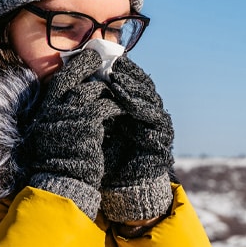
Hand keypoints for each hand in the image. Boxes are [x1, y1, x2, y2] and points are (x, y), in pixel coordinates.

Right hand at [24, 49, 122, 218]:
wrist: (65, 183)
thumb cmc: (63, 161)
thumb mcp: (56, 133)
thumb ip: (64, 114)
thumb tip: (80, 93)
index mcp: (45, 111)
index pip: (59, 81)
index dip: (75, 68)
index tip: (89, 57)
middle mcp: (53, 110)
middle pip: (75, 80)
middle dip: (91, 69)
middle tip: (107, 64)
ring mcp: (69, 116)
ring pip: (93, 91)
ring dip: (108, 91)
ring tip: (119, 93)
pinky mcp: (87, 124)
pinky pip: (106, 106)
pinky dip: (116, 106)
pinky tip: (123, 110)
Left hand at [101, 57, 174, 229]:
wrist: (122, 188)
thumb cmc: (107, 156)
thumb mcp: (99, 126)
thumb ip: (98, 105)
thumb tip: (82, 79)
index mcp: (137, 109)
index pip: (133, 82)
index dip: (124, 70)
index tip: (108, 58)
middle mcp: (150, 113)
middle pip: (143, 86)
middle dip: (129, 74)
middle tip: (114, 64)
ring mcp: (159, 124)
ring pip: (149, 97)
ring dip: (132, 86)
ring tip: (116, 77)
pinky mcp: (163, 137)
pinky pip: (152, 116)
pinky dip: (139, 106)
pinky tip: (125, 100)